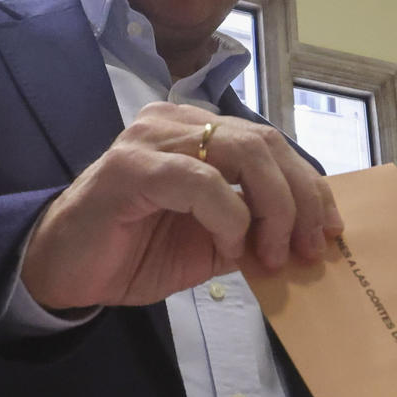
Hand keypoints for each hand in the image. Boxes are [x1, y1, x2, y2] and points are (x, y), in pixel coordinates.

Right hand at [21, 103, 342, 310]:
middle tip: (308, 250)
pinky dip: (229, 216)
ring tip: (274, 254)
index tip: (330, 231)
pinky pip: (202, 181)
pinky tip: (231, 247)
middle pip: (266, 143)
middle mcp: (178, 124)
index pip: (272, 145)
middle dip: (301, 199)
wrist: (66, 272)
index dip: (310, 186)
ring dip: (274, 208)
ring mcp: (153, 140)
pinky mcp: (131, 168)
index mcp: (199, 133)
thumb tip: (307, 236)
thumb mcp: (212, 243)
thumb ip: (254, 228)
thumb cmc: (136, 252)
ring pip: (243, 152)